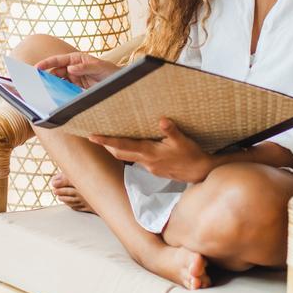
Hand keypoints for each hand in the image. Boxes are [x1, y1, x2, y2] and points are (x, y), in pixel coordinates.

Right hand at [35, 52, 119, 88]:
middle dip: (46, 75)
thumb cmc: (110, 71)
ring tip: (44, 90)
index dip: (46, 63)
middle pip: (56, 71)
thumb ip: (84, 67)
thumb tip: (70, 68)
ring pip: (59, 80)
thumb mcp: (98, 67)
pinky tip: (55, 95)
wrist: (118, 83)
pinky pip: (65, 89)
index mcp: (76, 59)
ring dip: (52, 84)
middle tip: (38, 83)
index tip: (37, 67)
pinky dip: (59, 91)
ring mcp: (74, 78)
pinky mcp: (76, 87)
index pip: (58, 60)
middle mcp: (73, 67)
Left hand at [89, 118, 214, 183]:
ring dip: (117, 148)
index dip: (106, 141)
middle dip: (106, 145)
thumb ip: (171, 130)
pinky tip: (134, 146)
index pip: (122, 146)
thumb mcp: (183, 140)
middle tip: (94, 136)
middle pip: (119, 153)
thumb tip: (162, 120)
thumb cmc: (191, 155)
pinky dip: (131, 152)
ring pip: (128, 157)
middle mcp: (146, 161)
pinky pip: (138, 160)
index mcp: (149, 153)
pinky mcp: (154, 169)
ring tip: (109, 139)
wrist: (200, 172)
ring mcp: (150, 167)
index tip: (92, 136)